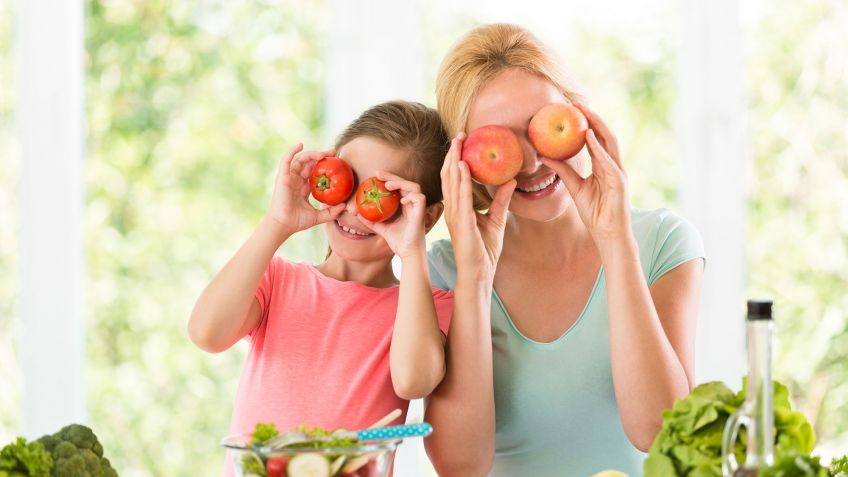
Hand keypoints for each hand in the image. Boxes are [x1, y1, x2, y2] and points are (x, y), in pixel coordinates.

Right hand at [266, 143, 345, 237]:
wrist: (285, 225)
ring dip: (312, 154)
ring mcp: (289, 177)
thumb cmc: (298, 221)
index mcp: (304, 187)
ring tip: (323, 154)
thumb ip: (331, 212)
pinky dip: (292, 151)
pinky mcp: (283, 176)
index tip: (337, 160)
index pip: (316, 172)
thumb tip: (345, 206)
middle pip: (310, 163)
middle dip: (321, 156)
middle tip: (333, 153)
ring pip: (300, 160)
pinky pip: (286, 160)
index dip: (325, 165)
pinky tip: (300, 145)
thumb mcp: (319, 216)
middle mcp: (297, 180)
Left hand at [361, 171, 427, 259]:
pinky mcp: (421, 213)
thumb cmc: (399, 242)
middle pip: (406, 183)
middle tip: (378, 174)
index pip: (399, 187)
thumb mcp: (382, 229)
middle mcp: (413, 205)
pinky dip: (411, 196)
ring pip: (415, 187)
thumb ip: (372, 222)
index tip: (376, 176)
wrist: (408, 253)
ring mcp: (418, 208)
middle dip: (392, 176)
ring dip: (401, 183)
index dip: (389, 179)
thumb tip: (357, 214)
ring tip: (388, 185)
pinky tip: (400, 200)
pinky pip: (419, 198)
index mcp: (406, 206)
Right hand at [441, 133, 515, 279]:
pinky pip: (461, 197)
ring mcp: (455, 215)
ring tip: (459, 143)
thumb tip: (511, 180)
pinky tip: (462, 166)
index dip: (456, 159)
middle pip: (449, 175)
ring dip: (454, 161)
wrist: (479, 272)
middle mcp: (453, 208)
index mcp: (458, 208)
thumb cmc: (484, 249)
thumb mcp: (496, 219)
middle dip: (453, 154)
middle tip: (460, 135)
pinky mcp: (462, 223)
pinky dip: (461, 181)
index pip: (454, 178)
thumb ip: (501, 200)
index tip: (463, 141)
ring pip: (451, 182)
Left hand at [541, 100, 630, 244]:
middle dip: (592, 117)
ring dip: (597, 125)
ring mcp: (618, 172)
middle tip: (576, 103)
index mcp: (604, 165)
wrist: (608, 233)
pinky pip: (607, 160)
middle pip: (604, 135)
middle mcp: (613, 165)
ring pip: (609, 142)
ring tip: (584, 111)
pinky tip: (588, 136)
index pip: (596, 139)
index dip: (586, 123)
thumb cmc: (595, 212)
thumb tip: (545, 157)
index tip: (572, 109)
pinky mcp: (619, 181)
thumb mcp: (575, 188)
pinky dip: (598, 147)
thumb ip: (563, 172)